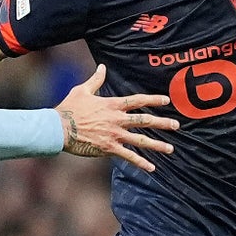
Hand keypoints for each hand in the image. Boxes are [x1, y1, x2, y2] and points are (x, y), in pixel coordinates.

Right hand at [55, 65, 177, 170]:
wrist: (59, 127)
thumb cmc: (69, 108)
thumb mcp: (83, 90)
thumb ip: (96, 80)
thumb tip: (103, 67)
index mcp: (112, 105)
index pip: (137, 101)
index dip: (153, 100)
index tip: (166, 100)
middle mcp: (117, 120)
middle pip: (145, 120)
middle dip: (162, 123)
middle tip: (176, 125)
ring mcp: (114, 135)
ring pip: (141, 140)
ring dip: (157, 145)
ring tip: (171, 149)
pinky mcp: (109, 148)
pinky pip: (129, 157)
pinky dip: (141, 163)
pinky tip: (152, 168)